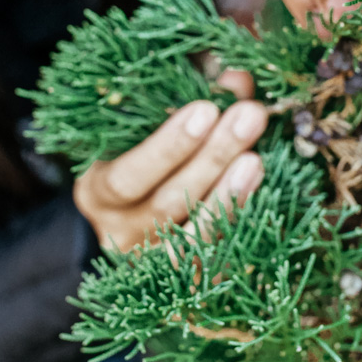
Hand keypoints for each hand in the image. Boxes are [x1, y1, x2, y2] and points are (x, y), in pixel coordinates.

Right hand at [74, 72, 266, 251]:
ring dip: (229, 196)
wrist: (134, 215)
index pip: (126, 178)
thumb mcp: (146, 124)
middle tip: (249, 116)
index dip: (166, 147)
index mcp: (98, 192)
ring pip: (191, 239)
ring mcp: (153, 263)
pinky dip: (239, 227)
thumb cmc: (139, 152)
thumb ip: (184, 97)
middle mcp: (119, 234)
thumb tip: (238, 79)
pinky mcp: (186, 282)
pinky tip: (263, 195)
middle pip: (165, 204)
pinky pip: (216, 263)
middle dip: (212, 158)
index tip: (206, 109)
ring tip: (257, 159)